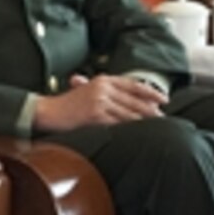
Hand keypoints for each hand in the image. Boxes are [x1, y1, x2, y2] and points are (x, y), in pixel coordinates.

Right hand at [33, 74, 167, 132]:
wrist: (50, 112)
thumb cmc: (68, 104)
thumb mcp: (88, 90)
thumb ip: (107, 92)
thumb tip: (132, 102)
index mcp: (102, 80)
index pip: (132, 85)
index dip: (150, 92)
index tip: (163, 100)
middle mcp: (102, 88)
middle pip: (134, 100)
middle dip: (150, 110)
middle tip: (163, 118)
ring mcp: (99, 101)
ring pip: (129, 113)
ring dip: (143, 122)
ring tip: (154, 129)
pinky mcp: (96, 115)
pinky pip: (119, 124)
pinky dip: (130, 129)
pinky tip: (138, 134)